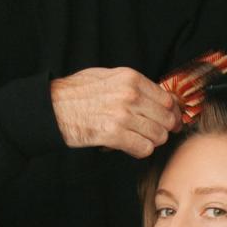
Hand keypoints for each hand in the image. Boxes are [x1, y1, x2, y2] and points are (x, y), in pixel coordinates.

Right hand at [51, 67, 182, 157]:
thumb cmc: (76, 92)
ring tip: (140, 139)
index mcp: (131, 78)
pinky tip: (132, 146)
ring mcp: (123, 116)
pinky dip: (141, 150)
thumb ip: (132, 84)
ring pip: (157, 135)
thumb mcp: (107, 76)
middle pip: (166, 118)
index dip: (173, 113)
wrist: (53, 107)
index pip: (167, 99)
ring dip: (152, 141)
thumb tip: (155, 95)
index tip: (172, 120)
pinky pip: (143, 148)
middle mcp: (130, 95)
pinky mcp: (113, 135)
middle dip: (165, 129)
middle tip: (159, 133)